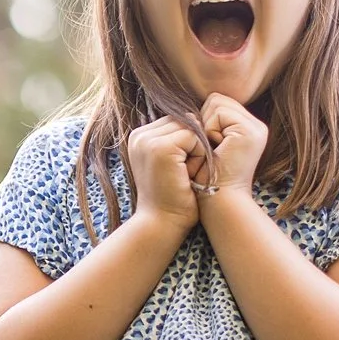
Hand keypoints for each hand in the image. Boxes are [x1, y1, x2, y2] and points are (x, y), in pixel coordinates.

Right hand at [126, 117, 204, 231]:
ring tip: (185, 174)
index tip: (178, 170)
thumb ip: (176, 139)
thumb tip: (195, 116)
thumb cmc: (173, 197)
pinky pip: (194, 137)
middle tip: (183, 174)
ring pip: (190, 127)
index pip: (175, 121)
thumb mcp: (171, 163)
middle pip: (183, 121)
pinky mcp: (160, 147)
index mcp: (139, 137)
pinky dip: (199, 156)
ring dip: (197, 150)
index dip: (187, 143)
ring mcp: (147, 140)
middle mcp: (139, 135)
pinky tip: (188, 175)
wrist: (162, 223)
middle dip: (192, 144)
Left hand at [195, 94, 268, 199]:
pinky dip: (209, 130)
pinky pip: (218, 112)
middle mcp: (255, 125)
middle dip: (204, 121)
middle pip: (216, 99)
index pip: (217, 103)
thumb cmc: (207, 178)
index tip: (206, 146)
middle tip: (210, 148)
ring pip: (216, 103)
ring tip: (214, 149)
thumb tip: (189, 107)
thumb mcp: (207, 146)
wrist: (220, 201)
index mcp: (247, 128)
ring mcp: (255, 127)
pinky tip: (216, 149)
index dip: (203, 121)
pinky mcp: (249, 130)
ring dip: (206, 126)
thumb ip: (208, 124)